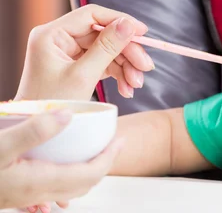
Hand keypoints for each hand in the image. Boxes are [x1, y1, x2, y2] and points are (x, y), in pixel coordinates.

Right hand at [0, 109, 122, 210]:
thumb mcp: (2, 144)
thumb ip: (34, 131)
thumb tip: (68, 116)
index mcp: (41, 181)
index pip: (90, 174)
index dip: (109, 157)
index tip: (119, 141)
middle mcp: (38, 193)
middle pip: (85, 184)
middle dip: (104, 164)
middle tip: (113, 144)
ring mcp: (29, 197)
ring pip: (71, 189)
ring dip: (88, 171)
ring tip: (94, 151)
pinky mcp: (19, 194)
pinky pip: (56, 189)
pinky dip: (71, 176)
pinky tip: (64, 163)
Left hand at [16, 4, 153, 100]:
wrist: (39, 134)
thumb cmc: (52, 106)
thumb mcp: (83, 76)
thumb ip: (107, 47)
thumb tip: (129, 24)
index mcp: (51, 34)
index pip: (91, 15)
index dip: (120, 20)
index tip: (142, 33)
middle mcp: (59, 39)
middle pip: (103, 34)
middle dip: (126, 52)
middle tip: (145, 67)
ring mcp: (68, 52)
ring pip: (107, 49)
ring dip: (125, 66)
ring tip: (135, 84)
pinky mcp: (77, 65)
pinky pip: (104, 62)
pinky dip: (118, 74)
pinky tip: (127, 88)